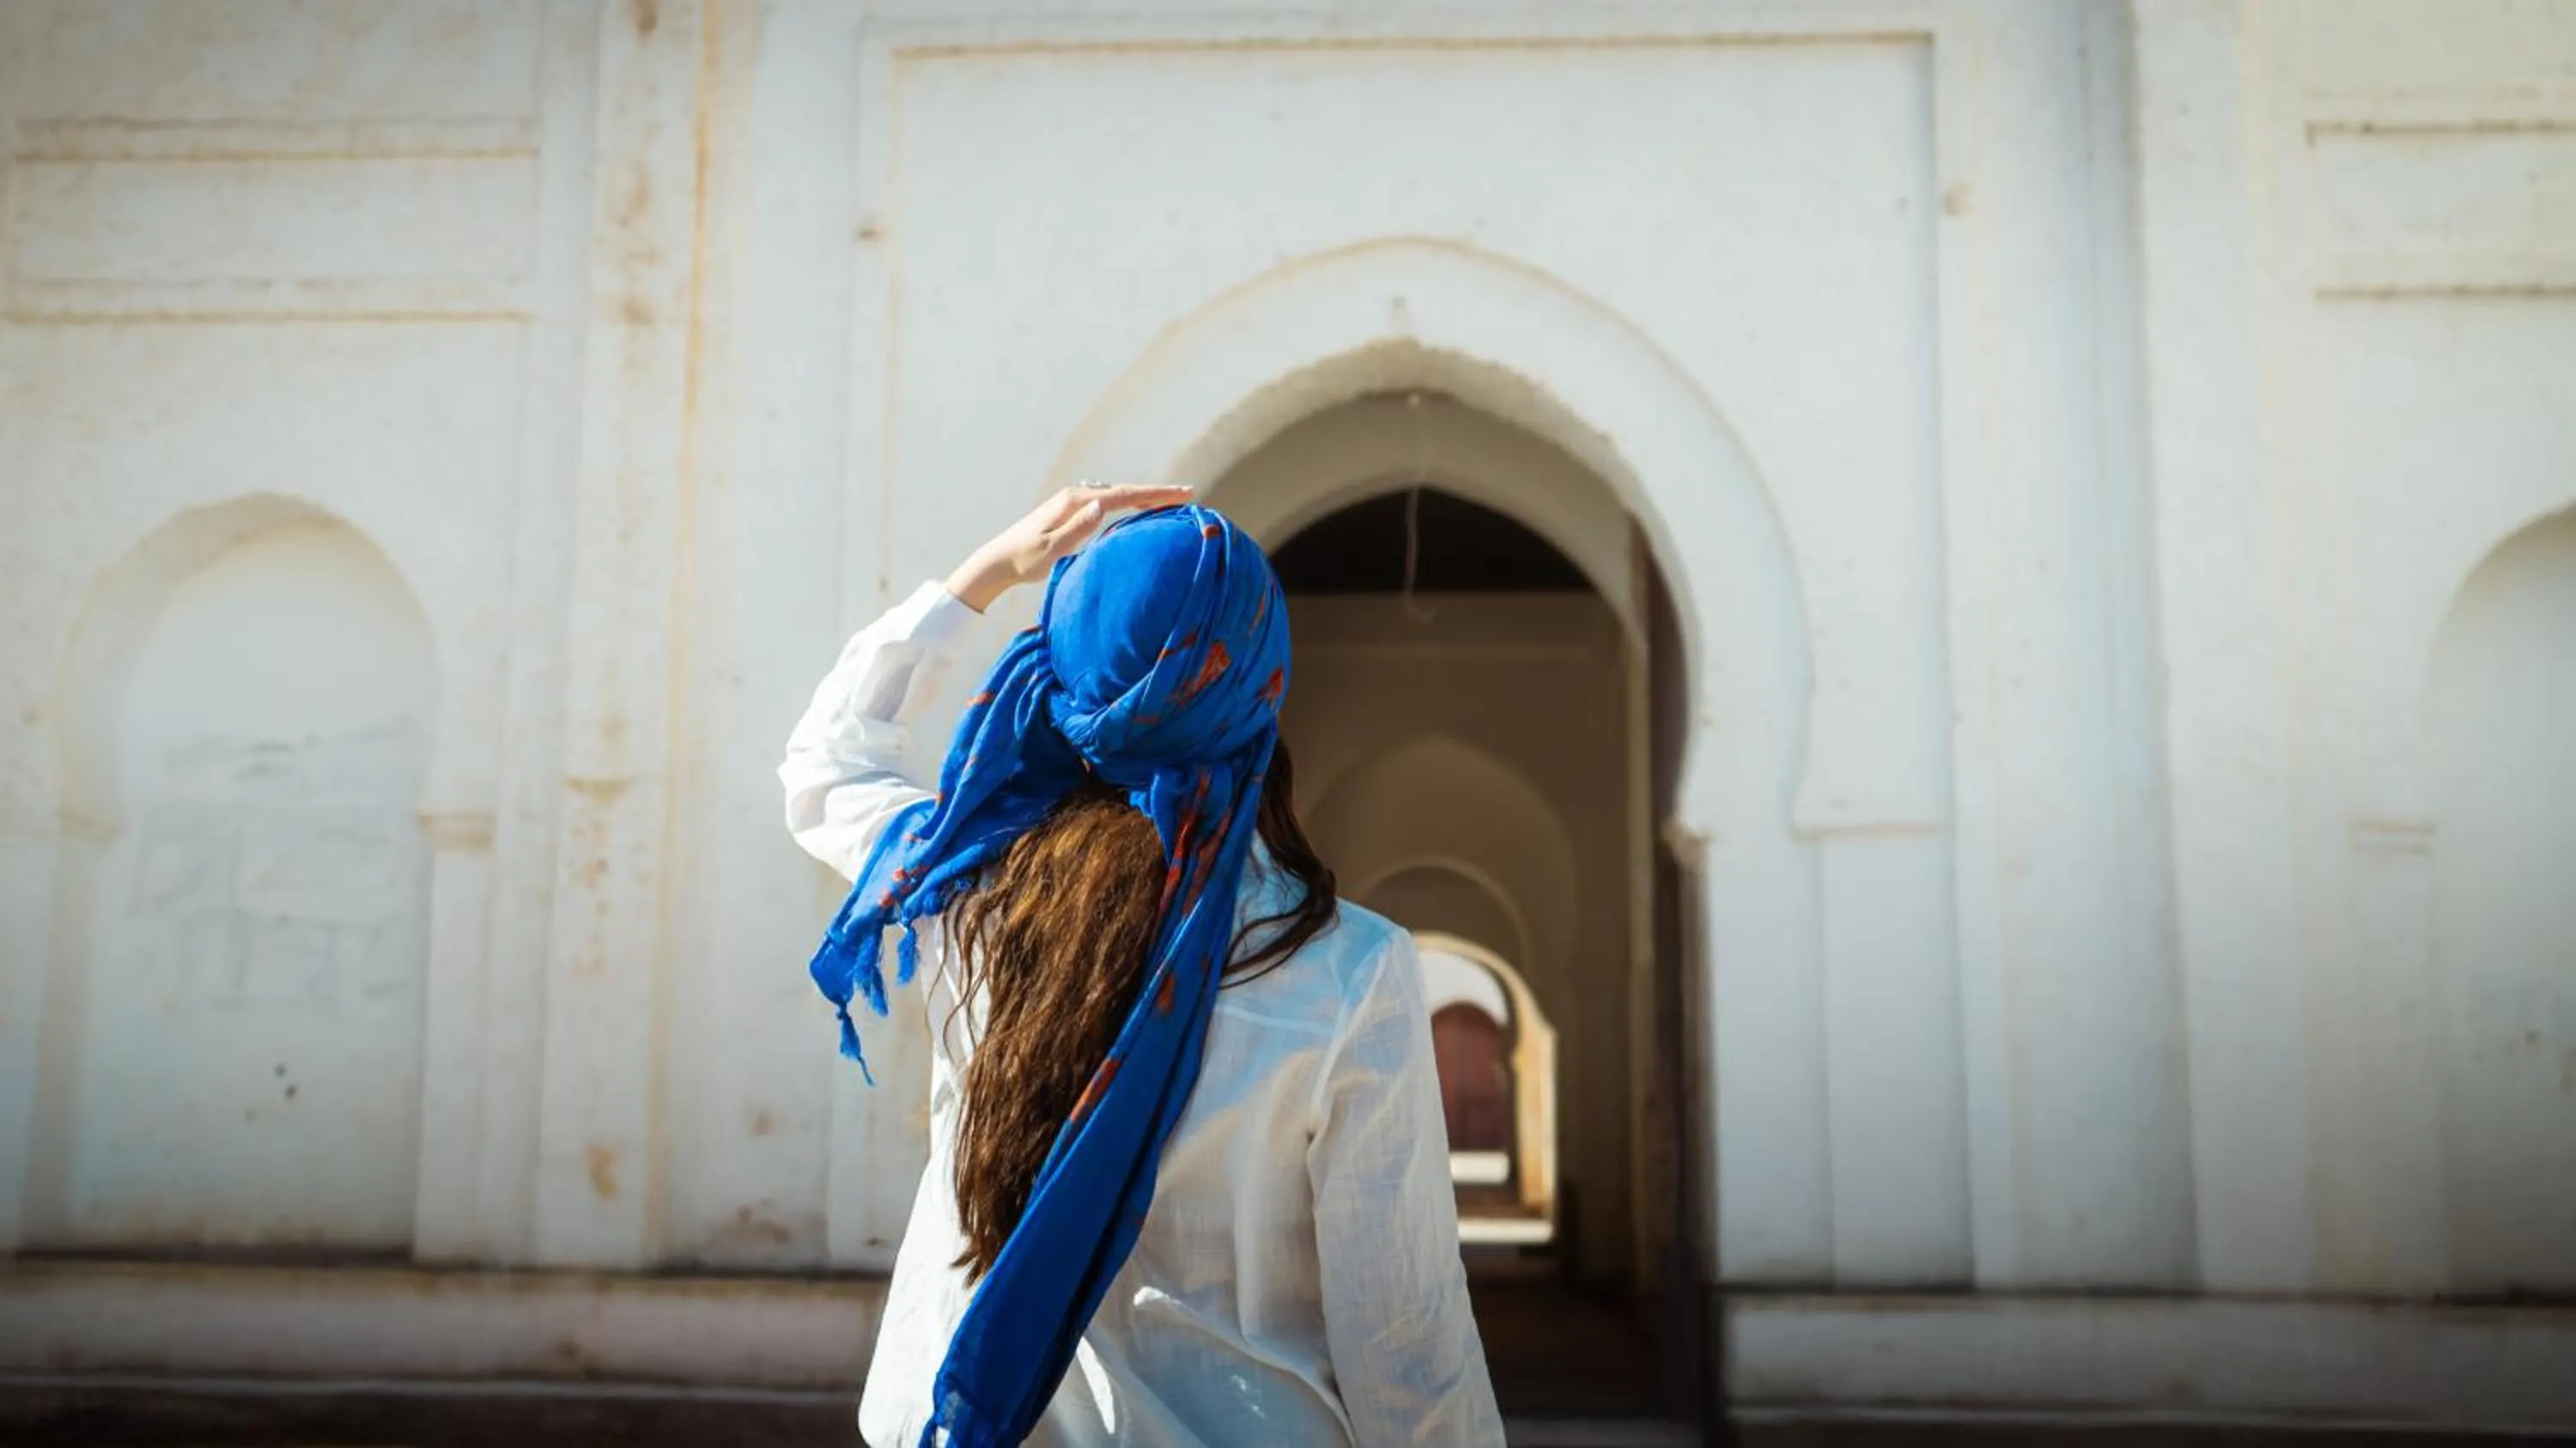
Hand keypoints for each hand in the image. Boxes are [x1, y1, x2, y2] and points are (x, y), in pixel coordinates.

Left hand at [943, 482, 1196, 612]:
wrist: (998, 560)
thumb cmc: (1024, 560)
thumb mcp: (1051, 549)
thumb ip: (1077, 529)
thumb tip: (1103, 505)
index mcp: (1075, 502)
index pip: (1123, 495)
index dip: (1155, 494)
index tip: (1182, 492)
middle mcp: (1076, 496)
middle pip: (1124, 490)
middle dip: (1156, 492)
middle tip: (1187, 493)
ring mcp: (1073, 503)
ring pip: (1117, 496)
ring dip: (1143, 496)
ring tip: (1171, 499)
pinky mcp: (1071, 512)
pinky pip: (1108, 503)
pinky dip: (1128, 503)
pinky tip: (1138, 508)